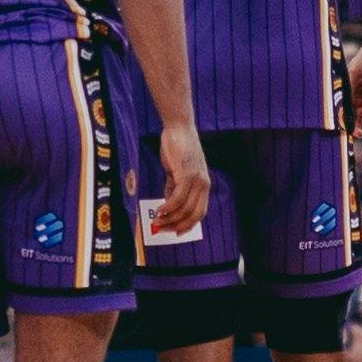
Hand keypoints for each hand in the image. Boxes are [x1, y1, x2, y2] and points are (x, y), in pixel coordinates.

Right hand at [148, 123, 212, 239]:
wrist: (179, 128)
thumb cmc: (177, 148)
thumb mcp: (178, 172)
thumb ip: (174, 188)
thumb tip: (168, 206)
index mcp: (204, 185)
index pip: (200, 212)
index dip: (188, 225)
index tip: (175, 232)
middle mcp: (203, 184)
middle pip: (193, 214)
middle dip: (177, 226)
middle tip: (162, 229)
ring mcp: (196, 180)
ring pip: (184, 209)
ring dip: (169, 218)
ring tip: (157, 221)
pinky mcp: (186, 174)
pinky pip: (177, 198)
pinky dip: (168, 207)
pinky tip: (159, 210)